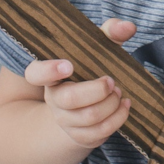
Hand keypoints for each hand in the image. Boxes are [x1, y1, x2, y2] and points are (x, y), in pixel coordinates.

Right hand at [28, 18, 134, 150]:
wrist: (87, 102)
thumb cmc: (91, 69)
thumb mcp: (97, 48)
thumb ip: (110, 32)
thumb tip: (128, 27)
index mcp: (50, 75)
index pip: (35, 74)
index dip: (48, 70)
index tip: (69, 65)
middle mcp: (53, 99)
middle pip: (69, 99)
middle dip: (96, 90)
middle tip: (111, 81)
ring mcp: (65, 120)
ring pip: (88, 118)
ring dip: (110, 104)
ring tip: (118, 92)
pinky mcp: (80, 136)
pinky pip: (99, 133)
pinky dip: (117, 118)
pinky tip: (124, 105)